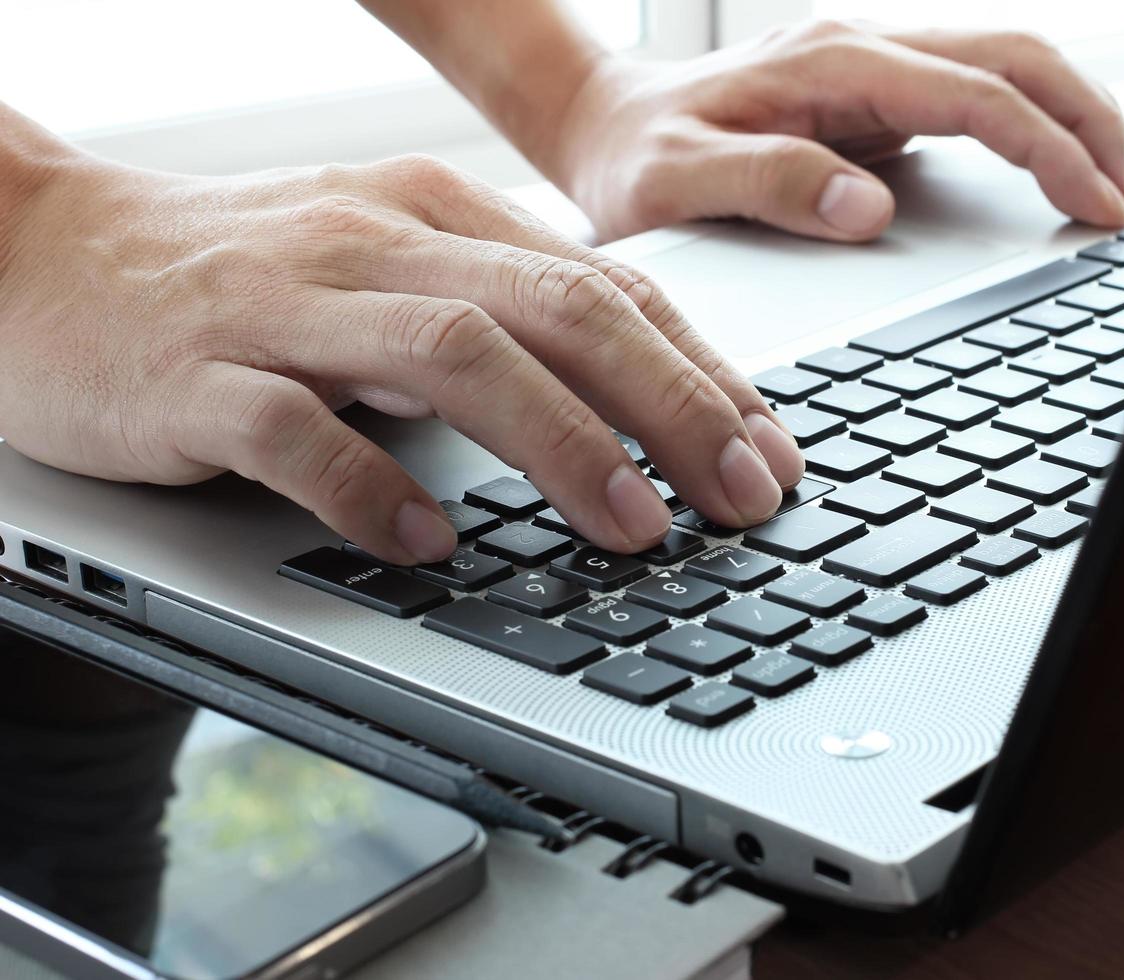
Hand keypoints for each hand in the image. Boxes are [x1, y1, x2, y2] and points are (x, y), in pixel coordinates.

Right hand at [0, 140, 803, 564]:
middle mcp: (373, 243)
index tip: (769, 451)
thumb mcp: (386, 273)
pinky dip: (370, 488)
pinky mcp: (190, 376)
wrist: (39, 254)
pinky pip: (291, 431)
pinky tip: (431, 546)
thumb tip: (628, 404)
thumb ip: (494, 319)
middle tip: (744, 495)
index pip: (603, 284)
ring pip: (450, 354)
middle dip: (672, 405)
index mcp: (434, 213)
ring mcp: (282, 305)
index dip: (702, 371)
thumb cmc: (238, 281)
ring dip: (559, 444)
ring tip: (635, 528)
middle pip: (557, 307)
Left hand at [546, 20, 1123, 241]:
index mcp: (830, 67)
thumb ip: (769, 186)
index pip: (976, 97)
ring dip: (1075, 116)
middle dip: (1091, 123)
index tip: (1099, 208)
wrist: (604, 122)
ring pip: (1007, 66)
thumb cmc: (634, 159)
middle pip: (1016, 59)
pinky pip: (977, 94)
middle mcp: (862, 50)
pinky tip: (1058, 167)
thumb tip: (871, 207)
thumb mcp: (676, 184)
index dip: (1050, 151)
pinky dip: (1035, 126)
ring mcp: (872, 68)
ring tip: (1121, 182)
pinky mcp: (873, 94)